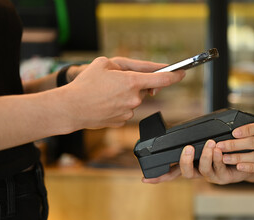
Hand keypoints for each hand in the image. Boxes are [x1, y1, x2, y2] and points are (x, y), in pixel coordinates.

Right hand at [61, 56, 184, 129]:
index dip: (175, 75)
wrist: (71, 108)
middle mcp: (134, 99)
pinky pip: (126, 110)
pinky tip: (105, 103)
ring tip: (105, 94)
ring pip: (134, 100)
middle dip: (135, 84)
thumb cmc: (86, 84)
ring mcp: (129, 112)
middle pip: (144, 89)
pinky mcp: (122, 121)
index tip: (183, 73)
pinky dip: (119, 106)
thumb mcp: (105, 63)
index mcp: (132, 82)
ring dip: (126, 95)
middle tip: (116, 82)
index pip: (161, 78)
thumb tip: (144, 72)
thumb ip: (129, 65)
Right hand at [142, 139, 251, 184]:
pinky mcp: (224, 177)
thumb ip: (195, 139)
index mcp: (192, 164)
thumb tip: (183, 127)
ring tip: (210, 144)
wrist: (247, 158)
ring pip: (203, 170)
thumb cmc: (225, 147)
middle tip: (188, 149)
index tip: (145, 179)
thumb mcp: (206, 141)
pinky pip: (219, 169)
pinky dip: (218, 158)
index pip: (172, 171)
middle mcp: (200, 172)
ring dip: (205, 156)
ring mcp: (211, 175)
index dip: (159, 176)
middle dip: (185, 161)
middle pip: (185, 173)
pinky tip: (219, 149)